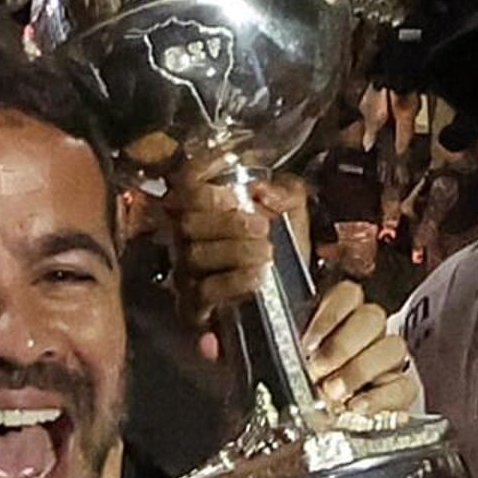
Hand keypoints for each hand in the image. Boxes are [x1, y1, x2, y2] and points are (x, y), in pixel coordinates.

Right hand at [124, 132, 307, 328]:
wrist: (290, 303)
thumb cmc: (283, 253)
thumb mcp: (293, 215)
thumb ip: (286, 194)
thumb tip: (264, 190)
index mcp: (203, 209)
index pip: (185, 183)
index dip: (202, 172)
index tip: (233, 169)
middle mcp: (185, 240)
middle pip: (187, 222)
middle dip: (228, 222)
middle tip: (262, 227)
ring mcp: (185, 273)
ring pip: (195, 255)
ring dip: (235, 251)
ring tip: (266, 252)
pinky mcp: (193, 308)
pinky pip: (205, 291)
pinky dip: (234, 280)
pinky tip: (257, 275)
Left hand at [304, 277, 419, 421]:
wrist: (320, 422)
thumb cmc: (304, 385)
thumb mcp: (294, 362)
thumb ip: (295, 351)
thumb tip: (296, 354)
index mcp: (340, 316)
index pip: (349, 294)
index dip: (330, 316)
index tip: (309, 343)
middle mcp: (369, 332)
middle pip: (372, 318)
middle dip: (343, 345)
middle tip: (320, 369)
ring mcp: (388, 359)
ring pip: (393, 347)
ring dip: (360, 370)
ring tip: (334, 391)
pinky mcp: (401, 389)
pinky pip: (404, 387)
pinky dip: (379, 398)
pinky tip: (357, 406)